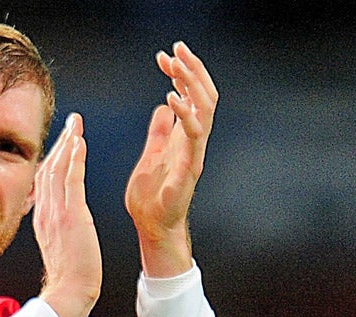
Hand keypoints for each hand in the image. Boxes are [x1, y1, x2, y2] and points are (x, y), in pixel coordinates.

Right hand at [34, 113, 101, 316]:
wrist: (69, 292)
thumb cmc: (69, 277)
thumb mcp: (59, 248)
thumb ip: (57, 231)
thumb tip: (59, 226)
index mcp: (42, 219)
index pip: (44, 181)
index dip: (52, 158)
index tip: (62, 143)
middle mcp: (46, 212)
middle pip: (48, 169)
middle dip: (60, 144)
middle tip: (71, 123)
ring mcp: (57, 213)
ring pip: (58, 169)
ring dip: (68, 143)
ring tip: (76, 125)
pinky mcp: (71, 215)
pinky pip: (71, 180)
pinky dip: (74, 158)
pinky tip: (79, 141)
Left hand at [125, 42, 217, 276]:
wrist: (151, 227)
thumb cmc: (151, 196)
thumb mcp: (151, 154)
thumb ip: (159, 132)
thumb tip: (162, 110)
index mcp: (184, 136)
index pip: (192, 95)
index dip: (182, 73)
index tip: (166, 55)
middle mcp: (193, 142)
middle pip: (204, 95)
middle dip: (192, 69)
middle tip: (176, 49)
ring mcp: (194, 153)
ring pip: (204, 110)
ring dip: (191, 85)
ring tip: (175, 66)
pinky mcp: (189, 168)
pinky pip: (193, 136)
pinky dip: (185, 115)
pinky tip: (171, 99)